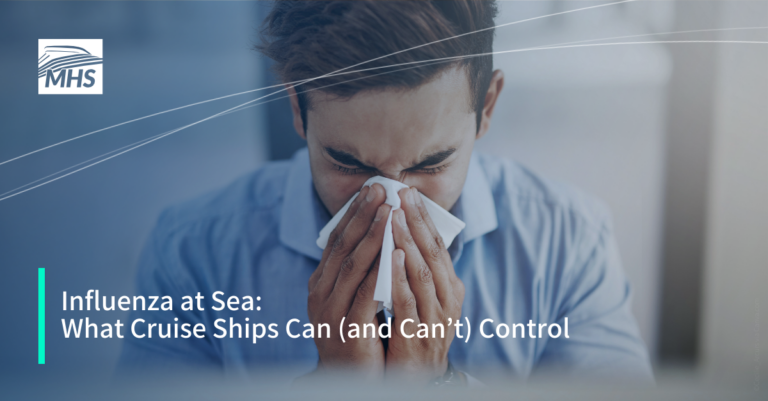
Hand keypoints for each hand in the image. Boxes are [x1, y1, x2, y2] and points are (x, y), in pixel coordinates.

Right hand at [306, 184, 390, 378]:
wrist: (350, 381)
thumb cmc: (358, 335)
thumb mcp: (351, 299)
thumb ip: (358, 271)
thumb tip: (378, 234)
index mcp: (321, 284)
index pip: (336, 240)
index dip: (353, 214)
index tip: (371, 189)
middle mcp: (321, 294)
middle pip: (342, 246)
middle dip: (362, 216)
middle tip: (379, 189)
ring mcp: (332, 312)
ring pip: (351, 266)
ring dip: (371, 236)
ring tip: (388, 211)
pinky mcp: (349, 329)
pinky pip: (364, 294)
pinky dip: (378, 270)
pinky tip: (394, 252)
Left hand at [386, 187, 464, 382]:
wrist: (417, 379)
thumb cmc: (417, 334)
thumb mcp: (425, 299)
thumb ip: (419, 271)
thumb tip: (404, 234)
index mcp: (450, 288)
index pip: (438, 246)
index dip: (424, 219)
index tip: (409, 193)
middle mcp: (448, 300)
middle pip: (434, 254)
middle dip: (418, 222)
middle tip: (404, 194)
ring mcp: (435, 318)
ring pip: (423, 273)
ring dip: (408, 243)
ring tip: (395, 216)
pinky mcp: (418, 335)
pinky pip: (409, 302)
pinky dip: (401, 278)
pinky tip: (392, 257)